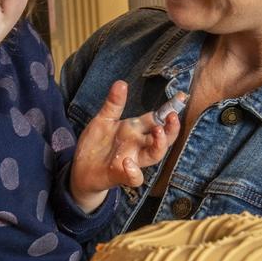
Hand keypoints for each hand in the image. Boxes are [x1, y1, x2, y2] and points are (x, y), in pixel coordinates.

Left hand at [69, 80, 181, 210]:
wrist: (80, 169)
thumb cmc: (96, 144)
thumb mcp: (103, 120)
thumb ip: (114, 104)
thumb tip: (121, 82)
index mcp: (135, 130)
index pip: (157, 118)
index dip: (170, 109)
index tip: (181, 97)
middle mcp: (138, 145)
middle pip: (164, 138)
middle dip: (171, 128)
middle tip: (172, 116)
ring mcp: (131, 160)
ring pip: (154, 155)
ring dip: (160, 144)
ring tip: (158, 131)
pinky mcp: (120, 175)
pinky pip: (134, 178)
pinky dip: (134, 171)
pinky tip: (127, 162)